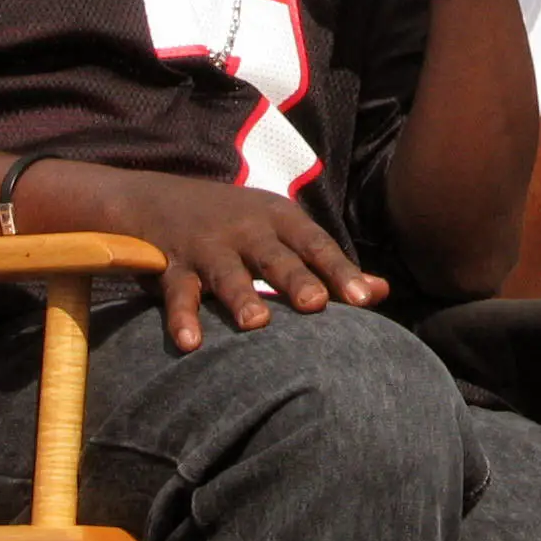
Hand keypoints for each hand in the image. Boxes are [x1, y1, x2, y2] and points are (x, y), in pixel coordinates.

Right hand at [97, 168, 388, 349]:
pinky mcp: (172, 265)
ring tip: (256, 324)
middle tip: (316, 305)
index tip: (364, 300)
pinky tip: (190, 342)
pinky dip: (181, 317)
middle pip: (275, 257)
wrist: (159, 198)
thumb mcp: (282, 231)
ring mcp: (208, 246)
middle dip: (296, 279)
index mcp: (280, 219)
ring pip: (227, 274)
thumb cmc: (239, 223)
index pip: (316, 245)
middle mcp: (247, 229)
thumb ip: (328, 264)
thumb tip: (381, 293)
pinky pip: (178, 293)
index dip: (340, 271)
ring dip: (241, 297)